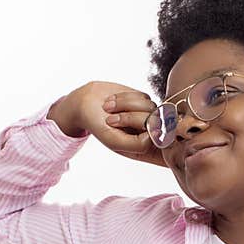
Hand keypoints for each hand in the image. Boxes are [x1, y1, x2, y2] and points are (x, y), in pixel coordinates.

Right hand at [49, 82, 167, 167]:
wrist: (86, 103)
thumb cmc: (99, 125)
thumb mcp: (114, 141)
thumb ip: (138, 144)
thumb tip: (157, 133)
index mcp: (143, 146)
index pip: (156, 138)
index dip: (137, 127)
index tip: (114, 125)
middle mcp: (148, 131)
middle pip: (153, 120)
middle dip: (129, 116)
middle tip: (110, 118)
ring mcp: (147, 114)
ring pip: (149, 107)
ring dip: (126, 105)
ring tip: (110, 108)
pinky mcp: (144, 100)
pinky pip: (143, 96)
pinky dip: (127, 97)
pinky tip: (115, 101)